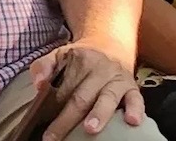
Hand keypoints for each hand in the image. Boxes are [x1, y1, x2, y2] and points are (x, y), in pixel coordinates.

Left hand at [27, 42, 144, 139]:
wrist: (110, 45)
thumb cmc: (81, 58)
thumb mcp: (59, 54)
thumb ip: (44, 66)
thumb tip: (38, 85)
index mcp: (79, 62)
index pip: (63, 88)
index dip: (52, 109)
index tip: (45, 129)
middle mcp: (99, 70)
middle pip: (81, 97)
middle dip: (68, 119)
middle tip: (56, 137)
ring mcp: (117, 79)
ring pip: (108, 98)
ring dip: (100, 114)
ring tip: (91, 128)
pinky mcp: (132, 88)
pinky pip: (136, 99)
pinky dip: (136, 109)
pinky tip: (133, 121)